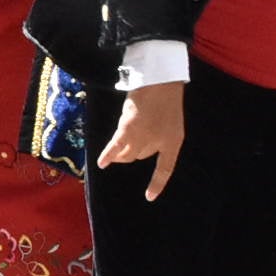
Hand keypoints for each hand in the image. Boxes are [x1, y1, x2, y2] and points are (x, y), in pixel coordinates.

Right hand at [98, 79, 187, 198]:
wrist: (159, 78)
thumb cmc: (166, 93)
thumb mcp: (170, 118)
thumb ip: (159, 132)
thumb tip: (142, 144)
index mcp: (174, 141)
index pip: (165, 169)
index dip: (157, 184)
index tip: (149, 197)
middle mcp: (158, 143)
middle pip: (141, 156)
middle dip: (135, 151)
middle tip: (129, 140)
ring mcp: (142, 137)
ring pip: (127, 155)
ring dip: (120, 154)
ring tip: (115, 152)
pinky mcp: (127, 130)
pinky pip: (115, 147)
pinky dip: (108, 156)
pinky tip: (101, 164)